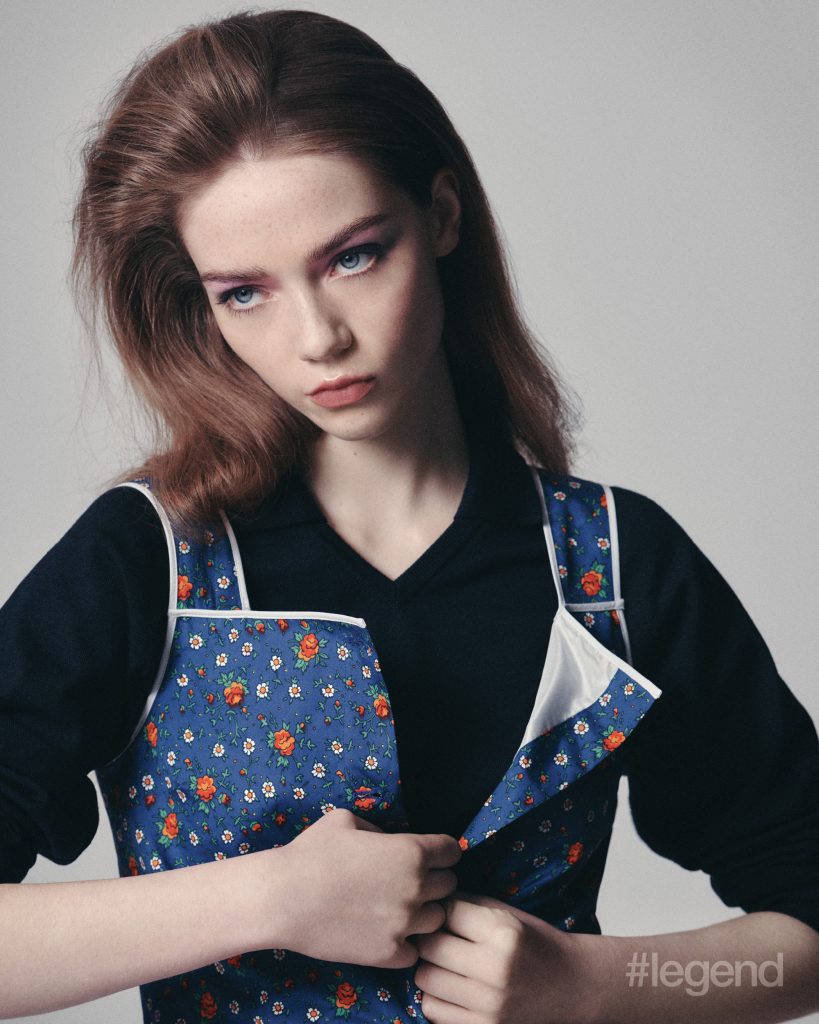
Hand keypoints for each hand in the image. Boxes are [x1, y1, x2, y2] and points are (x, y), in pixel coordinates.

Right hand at [265, 809, 460, 968]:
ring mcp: (404, 924)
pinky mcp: (389, 954)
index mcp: (411, 852)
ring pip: (437, 919)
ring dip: (424, 913)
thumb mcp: (348, 820)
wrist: (283, 898)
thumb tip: (391, 842)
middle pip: (449, 886)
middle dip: (435, 880)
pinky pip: (415, 951)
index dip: (442, 851)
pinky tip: (386, 932)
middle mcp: (416, 888)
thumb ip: (381, 831)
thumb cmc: (313, 852)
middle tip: (410, 882)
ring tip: (400, 909)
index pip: (452, 851)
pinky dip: (405, 943)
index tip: (432, 855)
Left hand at [415, 892, 601, 1023]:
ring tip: (446, 965)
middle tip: (440, 939)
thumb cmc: (535, 944)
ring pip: (425, 979)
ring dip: (430, 969)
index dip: (442, 910)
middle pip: (429, 947)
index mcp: (504, 932)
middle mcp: (496, 968)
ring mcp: (489, 1004)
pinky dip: (436, 997)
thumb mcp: (508, 915)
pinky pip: (433, 1010)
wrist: (571, 986)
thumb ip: (468, 905)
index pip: (446, 912)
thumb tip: (428, 902)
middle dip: (430, 939)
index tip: (448, 914)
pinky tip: (452, 989)